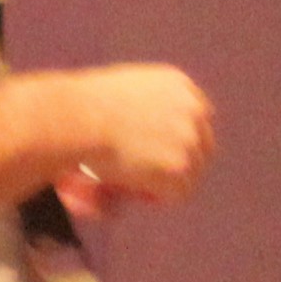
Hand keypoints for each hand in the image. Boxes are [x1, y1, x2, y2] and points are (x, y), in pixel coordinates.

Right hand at [56, 64, 214, 209]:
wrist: (77, 118)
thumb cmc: (80, 107)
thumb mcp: (120, 91)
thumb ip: (140, 106)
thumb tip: (147, 135)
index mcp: (178, 84)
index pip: (199, 115)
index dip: (182, 138)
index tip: (164, 153)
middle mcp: (192, 107)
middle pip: (203, 146)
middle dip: (180, 164)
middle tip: (148, 177)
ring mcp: (189, 137)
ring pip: (191, 174)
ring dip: (165, 182)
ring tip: (129, 181)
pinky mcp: (180, 165)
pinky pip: (178, 194)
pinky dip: (156, 197)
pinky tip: (130, 189)